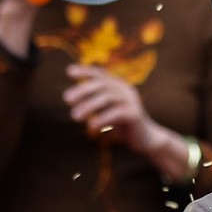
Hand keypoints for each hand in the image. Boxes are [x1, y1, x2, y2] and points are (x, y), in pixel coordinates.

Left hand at [63, 66, 194, 179]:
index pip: (101, 74)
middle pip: (102, 85)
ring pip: (107, 98)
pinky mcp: (135, 114)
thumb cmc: (123, 124)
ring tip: (74, 116)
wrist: (145, 140)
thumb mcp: (107, 110)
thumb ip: (95, 102)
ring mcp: (131, 101)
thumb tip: (71, 99)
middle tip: (66, 99)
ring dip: (88, 106)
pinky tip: (91, 126)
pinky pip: (116, 113)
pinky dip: (102, 118)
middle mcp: (126, 90)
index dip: (86, 71)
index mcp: (119, 86)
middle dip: (83, 90)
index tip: (69, 72)